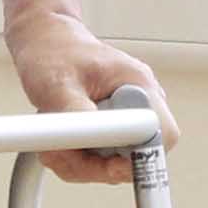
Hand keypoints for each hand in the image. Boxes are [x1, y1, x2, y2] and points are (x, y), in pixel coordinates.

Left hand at [8, 7, 164, 183]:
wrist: (45, 41)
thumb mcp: (57, 84)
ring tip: (55, 136)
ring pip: (114, 164)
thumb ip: (77, 115)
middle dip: (94, 163)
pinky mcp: (114, 129)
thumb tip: (90, 142)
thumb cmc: (53, 52)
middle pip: (136, 159)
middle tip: (61, 148)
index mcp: (139, 86)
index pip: (162, 137)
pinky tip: (60, 138)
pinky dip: (77, 157)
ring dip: (79, 160)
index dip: (139, 159)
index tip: (107, 166)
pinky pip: (101, 159)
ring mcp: (128, 118)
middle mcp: (140, 103)